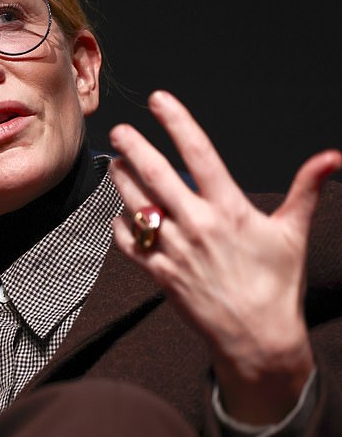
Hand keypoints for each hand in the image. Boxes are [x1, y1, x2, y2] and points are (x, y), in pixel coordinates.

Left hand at [109, 90, 341, 424]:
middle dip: (134, 148)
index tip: (158, 100)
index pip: (200, 154)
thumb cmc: (277, 284)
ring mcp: (175, 251)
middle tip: (120, 130)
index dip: (178, 122)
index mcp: (230, 210)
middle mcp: (198, 226)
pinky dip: (120, 225)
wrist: (256, 337)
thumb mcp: (293, 233)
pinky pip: (130, 243)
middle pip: (156, 176)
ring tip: (116, 164)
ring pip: (137, 206)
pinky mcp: (160, 275)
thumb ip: (306, 190)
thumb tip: (332, 158)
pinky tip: (120, 213)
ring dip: (122, 181)